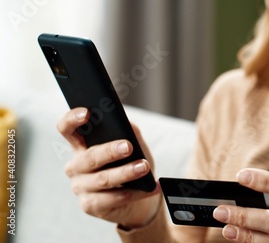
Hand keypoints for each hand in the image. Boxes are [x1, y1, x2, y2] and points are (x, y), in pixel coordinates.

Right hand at [58, 107, 161, 228]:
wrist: (138, 200)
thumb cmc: (131, 165)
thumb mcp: (134, 146)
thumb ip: (128, 131)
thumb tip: (127, 123)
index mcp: (81, 146)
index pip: (67, 129)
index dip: (72, 119)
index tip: (86, 112)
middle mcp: (75, 166)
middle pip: (89, 156)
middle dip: (110, 151)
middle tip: (128, 147)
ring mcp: (80, 187)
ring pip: (103, 179)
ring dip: (126, 172)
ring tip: (144, 167)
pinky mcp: (90, 206)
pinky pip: (114, 198)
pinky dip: (135, 193)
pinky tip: (151, 187)